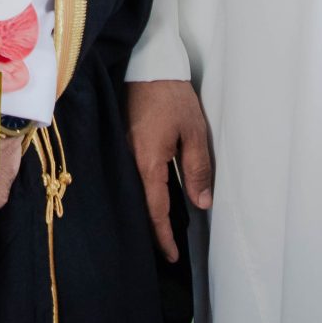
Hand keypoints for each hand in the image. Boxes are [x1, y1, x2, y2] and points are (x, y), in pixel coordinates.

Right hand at [127, 78, 214, 262]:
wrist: (147, 66)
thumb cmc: (172, 97)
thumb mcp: (193, 132)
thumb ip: (197, 168)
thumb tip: (202, 202)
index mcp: (147, 162)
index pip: (155, 210)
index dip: (163, 236)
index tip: (171, 256)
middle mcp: (128, 161)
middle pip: (138, 206)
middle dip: (150, 231)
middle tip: (164, 250)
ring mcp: (121, 152)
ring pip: (131, 193)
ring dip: (143, 214)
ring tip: (158, 231)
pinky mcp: (119, 143)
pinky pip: (127, 178)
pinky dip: (138, 195)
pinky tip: (146, 200)